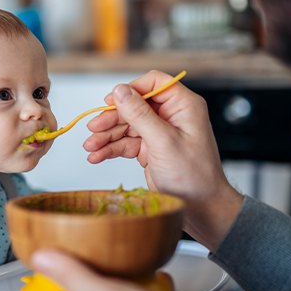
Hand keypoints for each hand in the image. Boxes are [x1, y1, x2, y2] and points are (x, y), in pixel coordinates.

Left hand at [31, 250, 180, 290]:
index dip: (45, 271)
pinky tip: (159, 277)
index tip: (49, 247)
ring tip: (127, 256)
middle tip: (90, 244)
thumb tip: (38, 257)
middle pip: (80, 289)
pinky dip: (151, 285)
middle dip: (86, 266)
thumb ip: (69, 275)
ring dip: (121, 273)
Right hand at [84, 70, 242, 249]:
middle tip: (93, 128)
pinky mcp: (150, 148)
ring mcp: (159, 132)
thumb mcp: (163, 142)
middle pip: (133, 105)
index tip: (111, 101)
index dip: (130, 89)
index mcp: (183, 106)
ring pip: (126, 125)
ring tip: (90, 148)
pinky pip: (125, 142)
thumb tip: (120, 90)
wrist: (200, 207)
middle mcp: (171, 116)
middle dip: (111, 118)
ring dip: (106, 135)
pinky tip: (97, 156)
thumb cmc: (193, 176)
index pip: (154, 82)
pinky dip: (110, 149)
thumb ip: (140, 115)